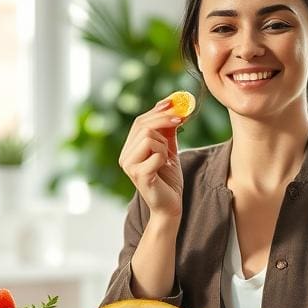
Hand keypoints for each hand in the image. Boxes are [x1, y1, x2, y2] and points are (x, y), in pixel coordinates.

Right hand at [118, 98, 183, 218]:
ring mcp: (129, 166)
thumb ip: (167, 130)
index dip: (157, 110)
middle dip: (165, 119)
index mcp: (129, 149)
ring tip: (166, 158)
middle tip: (182, 119)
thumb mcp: (168, 149)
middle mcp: (125, 156)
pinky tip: (164, 168)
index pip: (140, 122)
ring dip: (164, 145)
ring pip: (149, 138)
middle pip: (143, 126)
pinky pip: (156, 154)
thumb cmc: (168, 179)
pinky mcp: (139, 176)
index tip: (175, 102)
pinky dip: (165, 158)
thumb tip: (173, 104)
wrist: (170, 206)